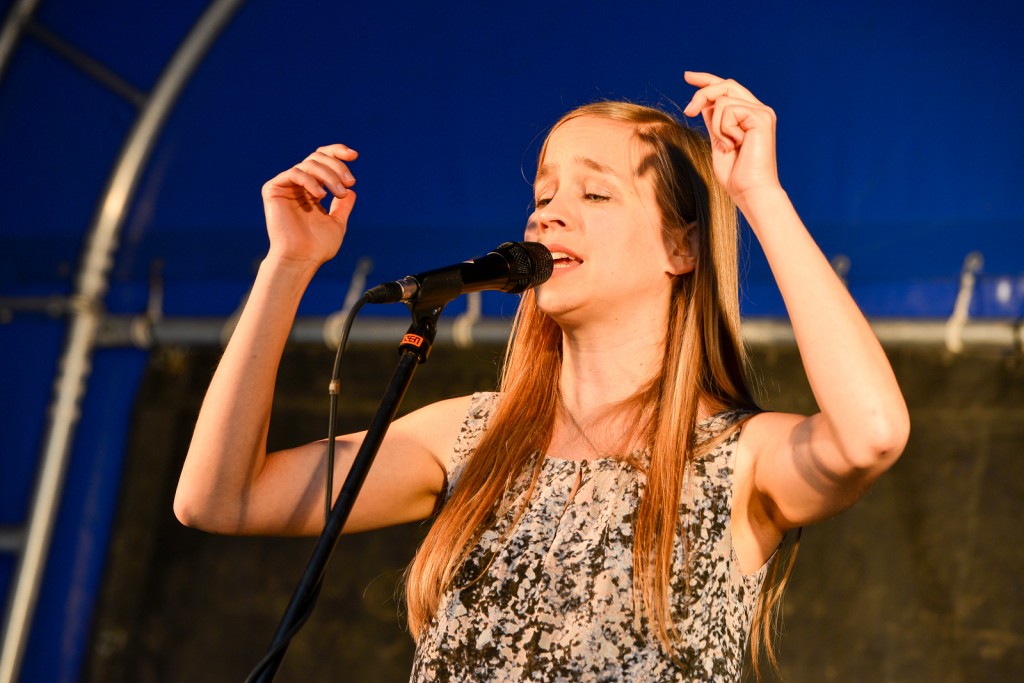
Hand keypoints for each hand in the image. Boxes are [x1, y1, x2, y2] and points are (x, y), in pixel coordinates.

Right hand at [261, 144, 358, 266]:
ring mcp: (285, 186)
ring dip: (329, 175)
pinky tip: (320, 196)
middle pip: (317, 158)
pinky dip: (311, 181)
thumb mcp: (337, 222)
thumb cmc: (318, 247)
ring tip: (339, 192)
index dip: (337, 153)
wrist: (302, 259)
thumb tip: (351, 191)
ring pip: (309, 164)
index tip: (354, 156)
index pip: (322, 161)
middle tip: (349, 182)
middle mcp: (297, 185)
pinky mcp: (273, 189)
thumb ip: (342, 206)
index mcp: (311, 190)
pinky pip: (295, 173)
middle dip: (337, 167)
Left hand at [682, 72, 780, 207]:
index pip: (727, 89)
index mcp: (749, 115)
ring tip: (728, 146)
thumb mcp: (718, 142)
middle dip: (701, 94)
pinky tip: (736, 145)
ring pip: (721, 101)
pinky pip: (728, 110)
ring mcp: (762, 112)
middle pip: (724, 86)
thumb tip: (704, 103)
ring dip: (716, 126)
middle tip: (688, 112)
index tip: (687, 76)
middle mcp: (758, 110)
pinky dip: (723, 129)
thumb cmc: (735, 175)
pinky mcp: (761, 116)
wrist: (750, 192)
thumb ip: (715, 121)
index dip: (706, 80)